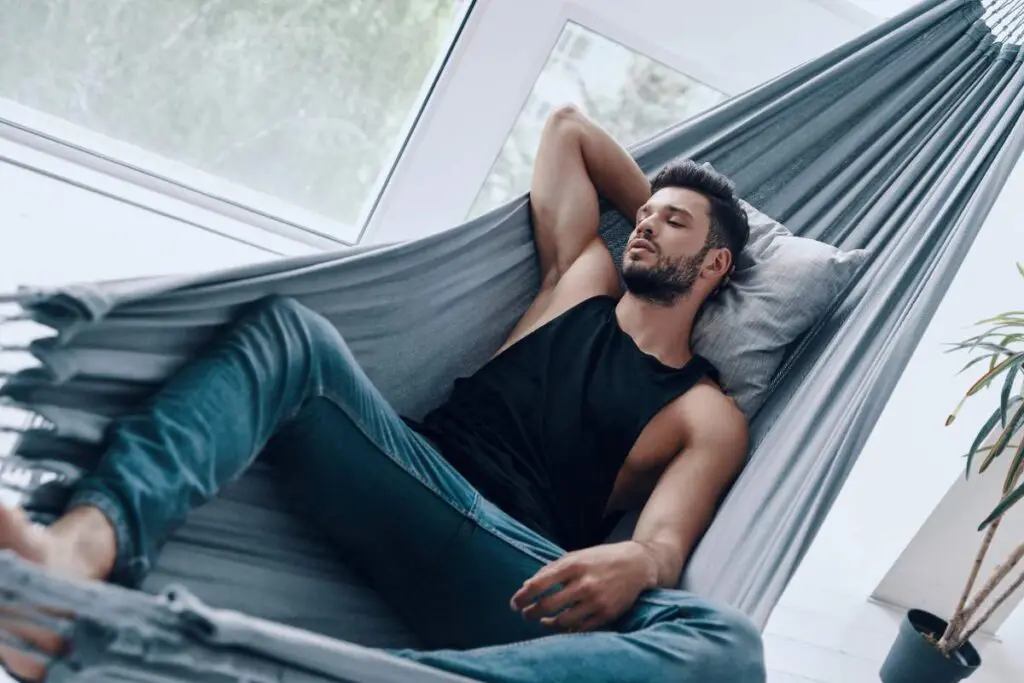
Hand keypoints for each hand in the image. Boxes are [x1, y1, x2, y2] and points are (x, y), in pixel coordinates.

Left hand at [509, 541, 657, 632]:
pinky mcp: (607, 614)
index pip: (539, 585)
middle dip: (531, 613)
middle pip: (547, 605)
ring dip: (547, 624)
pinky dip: (567, 629)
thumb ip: (551, 569)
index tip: (514, 603)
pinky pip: (580, 629)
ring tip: (542, 621)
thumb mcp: (576, 555)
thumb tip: (527, 586)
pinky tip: (561, 625)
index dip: (522, 597)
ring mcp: (596, 601)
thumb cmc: (601, 558)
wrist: (637, 564)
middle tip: (525, 615)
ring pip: (562, 621)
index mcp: (573, 565)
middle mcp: (584, 584)